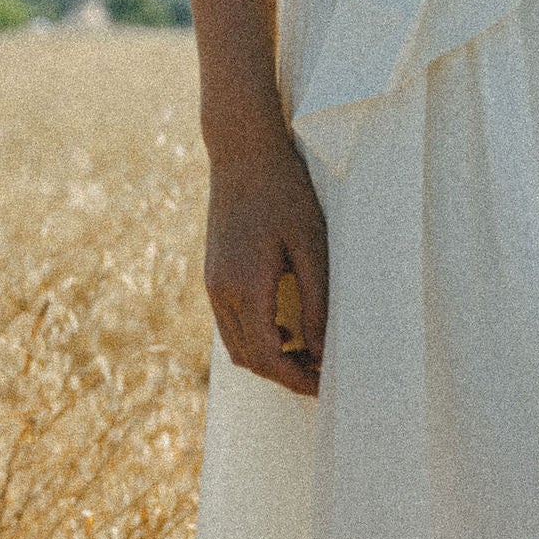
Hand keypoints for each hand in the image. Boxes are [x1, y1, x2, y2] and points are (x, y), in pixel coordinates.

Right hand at [203, 133, 329, 397]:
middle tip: (322, 376)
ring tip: (308, 355)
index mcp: (245, 286)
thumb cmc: (284, 193)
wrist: (243, 153)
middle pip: (249, 358)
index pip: (268, 356)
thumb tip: (320, 350)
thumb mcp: (312, 245)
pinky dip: (256, 338)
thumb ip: (316, 301)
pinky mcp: (214, 274)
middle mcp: (221, 291)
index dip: (296, 378)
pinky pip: (230, 324)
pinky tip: (286, 328)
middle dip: (284, 375)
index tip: (325, 386)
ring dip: (269, 359)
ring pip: (236, 345)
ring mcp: (213, 283)